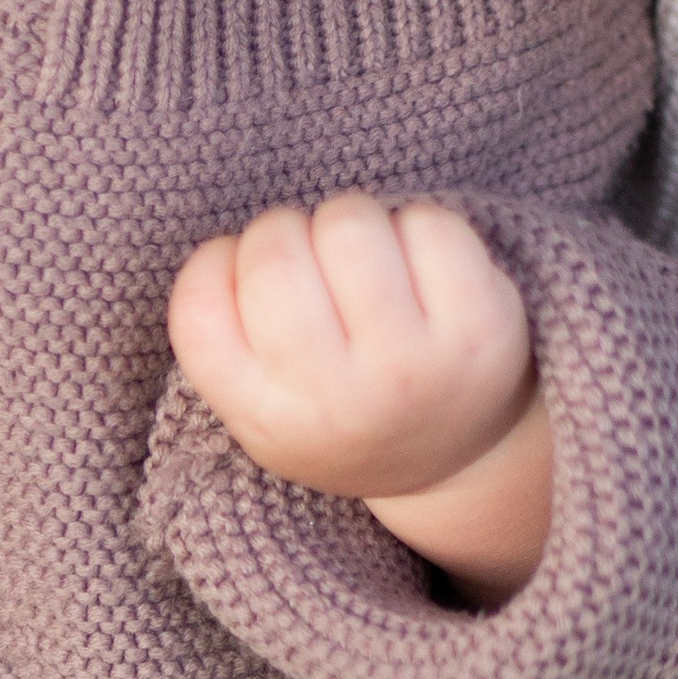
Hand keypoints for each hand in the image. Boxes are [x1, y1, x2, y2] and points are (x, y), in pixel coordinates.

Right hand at [168, 192, 549, 605]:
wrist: (451, 458)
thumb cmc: (338, 409)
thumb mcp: (261, 408)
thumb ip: (226, 342)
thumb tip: (229, 248)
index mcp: (265, 417)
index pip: (198, 310)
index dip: (214, 262)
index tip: (241, 273)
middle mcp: (335, 399)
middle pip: (273, 257)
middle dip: (282, 230)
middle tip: (306, 256)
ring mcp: (411, 365)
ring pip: (350, 225)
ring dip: (348, 220)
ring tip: (359, 259)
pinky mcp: (479, 326)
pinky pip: (428, 225)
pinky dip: (415, 227)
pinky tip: (416, 267)